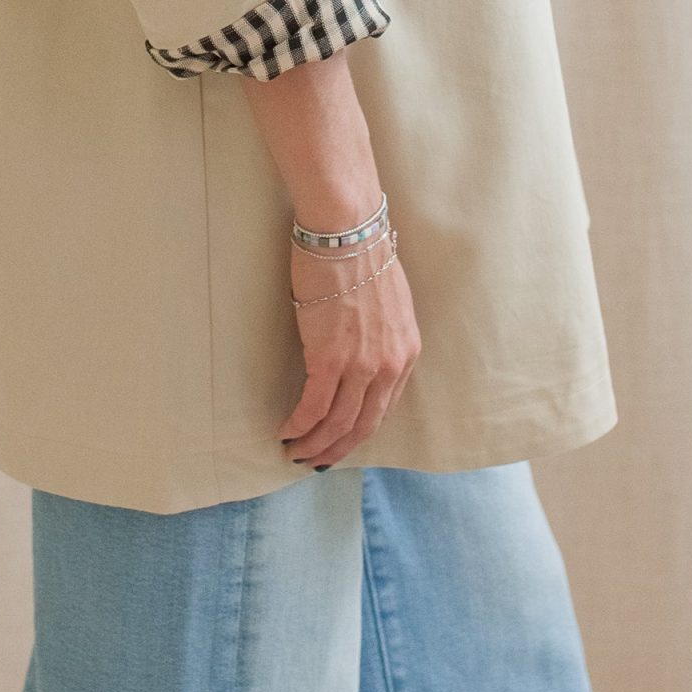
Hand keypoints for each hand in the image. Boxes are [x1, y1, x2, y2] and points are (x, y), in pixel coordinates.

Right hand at [277, 233, 419, 466]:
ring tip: (296, 452)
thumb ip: (382, 333)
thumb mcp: (389, 301)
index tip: (343, 440)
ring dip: (314, 445)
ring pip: (337, 424)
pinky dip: (298, 425)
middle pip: (363, 425)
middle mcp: (389, 366)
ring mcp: (360, 366)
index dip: (361, 430)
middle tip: (316, 461)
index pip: (385, 408)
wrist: (347, 231)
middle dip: (338, 449)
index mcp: (406, 352)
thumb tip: (361, 346)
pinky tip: (285, 431)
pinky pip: (313, 407)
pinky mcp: (329, 359)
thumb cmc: (362, 253)